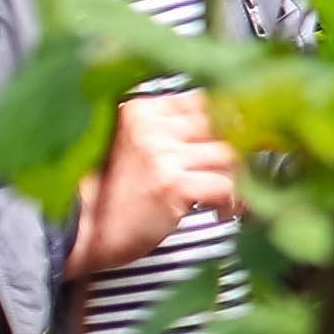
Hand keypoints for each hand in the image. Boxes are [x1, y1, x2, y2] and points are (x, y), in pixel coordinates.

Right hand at [71, 88, 233, 281]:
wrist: (77, 231)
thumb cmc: (111, 195)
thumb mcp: (138, 149)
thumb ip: (176, 134)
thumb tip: (238, 130)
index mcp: (143, 110)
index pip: (210, 101)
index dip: (236, 123)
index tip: (252, 141)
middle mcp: (151, 125)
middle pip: (226, 126)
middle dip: (249, 152)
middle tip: (257, 172)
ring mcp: (161, 154)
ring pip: (232, 155)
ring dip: (244, 181)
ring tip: (234, 199)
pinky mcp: (171, 184)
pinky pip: (228, 185)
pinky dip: (235, 202)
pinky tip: (222, 212)